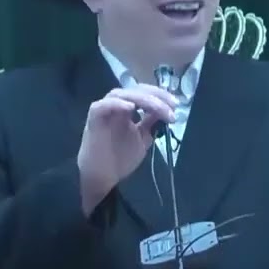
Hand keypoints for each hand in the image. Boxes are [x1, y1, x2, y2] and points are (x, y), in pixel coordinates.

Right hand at [77, 85, 178, 214]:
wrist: (103, 177)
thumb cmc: (120, 159)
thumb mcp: (143, 139)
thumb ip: (151, 124)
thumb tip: (165, 111)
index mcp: (127, 109)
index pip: (144, 93)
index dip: (160, 95)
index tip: (175, 105)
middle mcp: (116, 106)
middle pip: (135, 90)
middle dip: (155, 96)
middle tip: (171, 106)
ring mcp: (104, 110)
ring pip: (121, 94)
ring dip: (141, 98)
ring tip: (157, 107)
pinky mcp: (93, 118)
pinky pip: (103, 105)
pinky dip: (117, 104)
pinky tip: (131, 107)